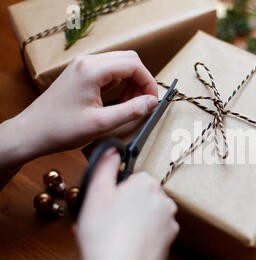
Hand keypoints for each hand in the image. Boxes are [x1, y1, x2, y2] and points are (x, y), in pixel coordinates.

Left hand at [10, 50, 157, 161]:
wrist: (32, 132)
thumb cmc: (61, 129)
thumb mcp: (101, 124)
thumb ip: (131, 111)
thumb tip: (152, 102)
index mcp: (92, 70)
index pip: (133, 65)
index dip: (149, 82)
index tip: (152, 102)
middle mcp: (87, 62)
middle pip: (128, 60)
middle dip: (141, 81)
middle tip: (143, 104)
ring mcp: (82, 66)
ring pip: (119, 64)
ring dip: (131, 83)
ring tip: (130, 106)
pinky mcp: (80, 73)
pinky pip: (108, 72)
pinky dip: (119, 84)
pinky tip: (118, 102)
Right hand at [77, 150, 178, 259]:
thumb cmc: (105, 237)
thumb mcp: (96, 193)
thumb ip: (105, 166)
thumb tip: (113, 151)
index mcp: (146, 183)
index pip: (133, 178)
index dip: (116, 191)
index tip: (107, 202)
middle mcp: (163, 199)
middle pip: (141, 196)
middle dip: (124, 206)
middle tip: (106, 221)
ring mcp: (169, 221)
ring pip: (147, 214)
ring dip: (131, 221)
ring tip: (112, 235)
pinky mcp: (169, 239)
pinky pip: (153, 231)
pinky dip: (140, 236)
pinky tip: (123, 245)